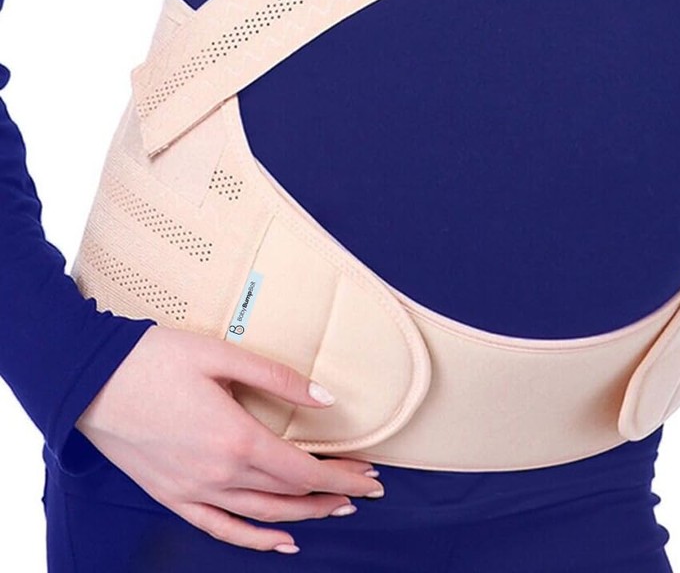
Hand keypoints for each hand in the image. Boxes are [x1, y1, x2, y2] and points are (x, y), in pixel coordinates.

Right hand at [75, 324, 383, 552]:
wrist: (90, 380)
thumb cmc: (156, 361)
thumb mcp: (223, 356)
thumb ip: (279, 378)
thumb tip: (326, 398)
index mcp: (235, 439)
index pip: (304, 471)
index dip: (343, 476)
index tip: (371, 477)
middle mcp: (218, 475)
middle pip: (290, 495)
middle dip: (332, 492)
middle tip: (364, 486)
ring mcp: (193, 492)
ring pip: (263, 516)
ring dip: (304, 516)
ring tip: (335, 508)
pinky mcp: (172, 497)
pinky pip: (221, 529)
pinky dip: (254, 540)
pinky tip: (279, 542)